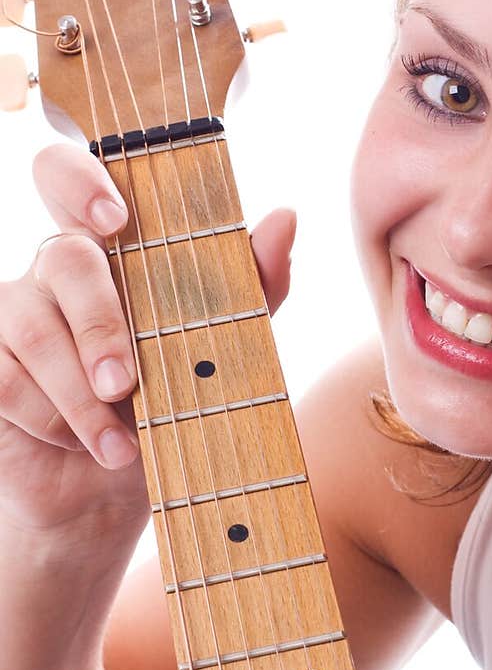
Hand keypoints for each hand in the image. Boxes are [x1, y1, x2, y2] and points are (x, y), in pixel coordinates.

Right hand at [0, 142, 296, 539]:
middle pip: (63, 257)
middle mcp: (55, 270)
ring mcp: (12, 312)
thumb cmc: (172, 409)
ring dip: (83, 398)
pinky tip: (82, 445)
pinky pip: (6, 380)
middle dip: (101, 325)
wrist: (117, 492)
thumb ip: (250, 288)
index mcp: (111, 250)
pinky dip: (53, 420)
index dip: (80, 181)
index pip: (70, 177)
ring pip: (36, 329)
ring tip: (121, 446)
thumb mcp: (222, 351)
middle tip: (126, 385)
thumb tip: (285, 216)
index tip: (114, 219)